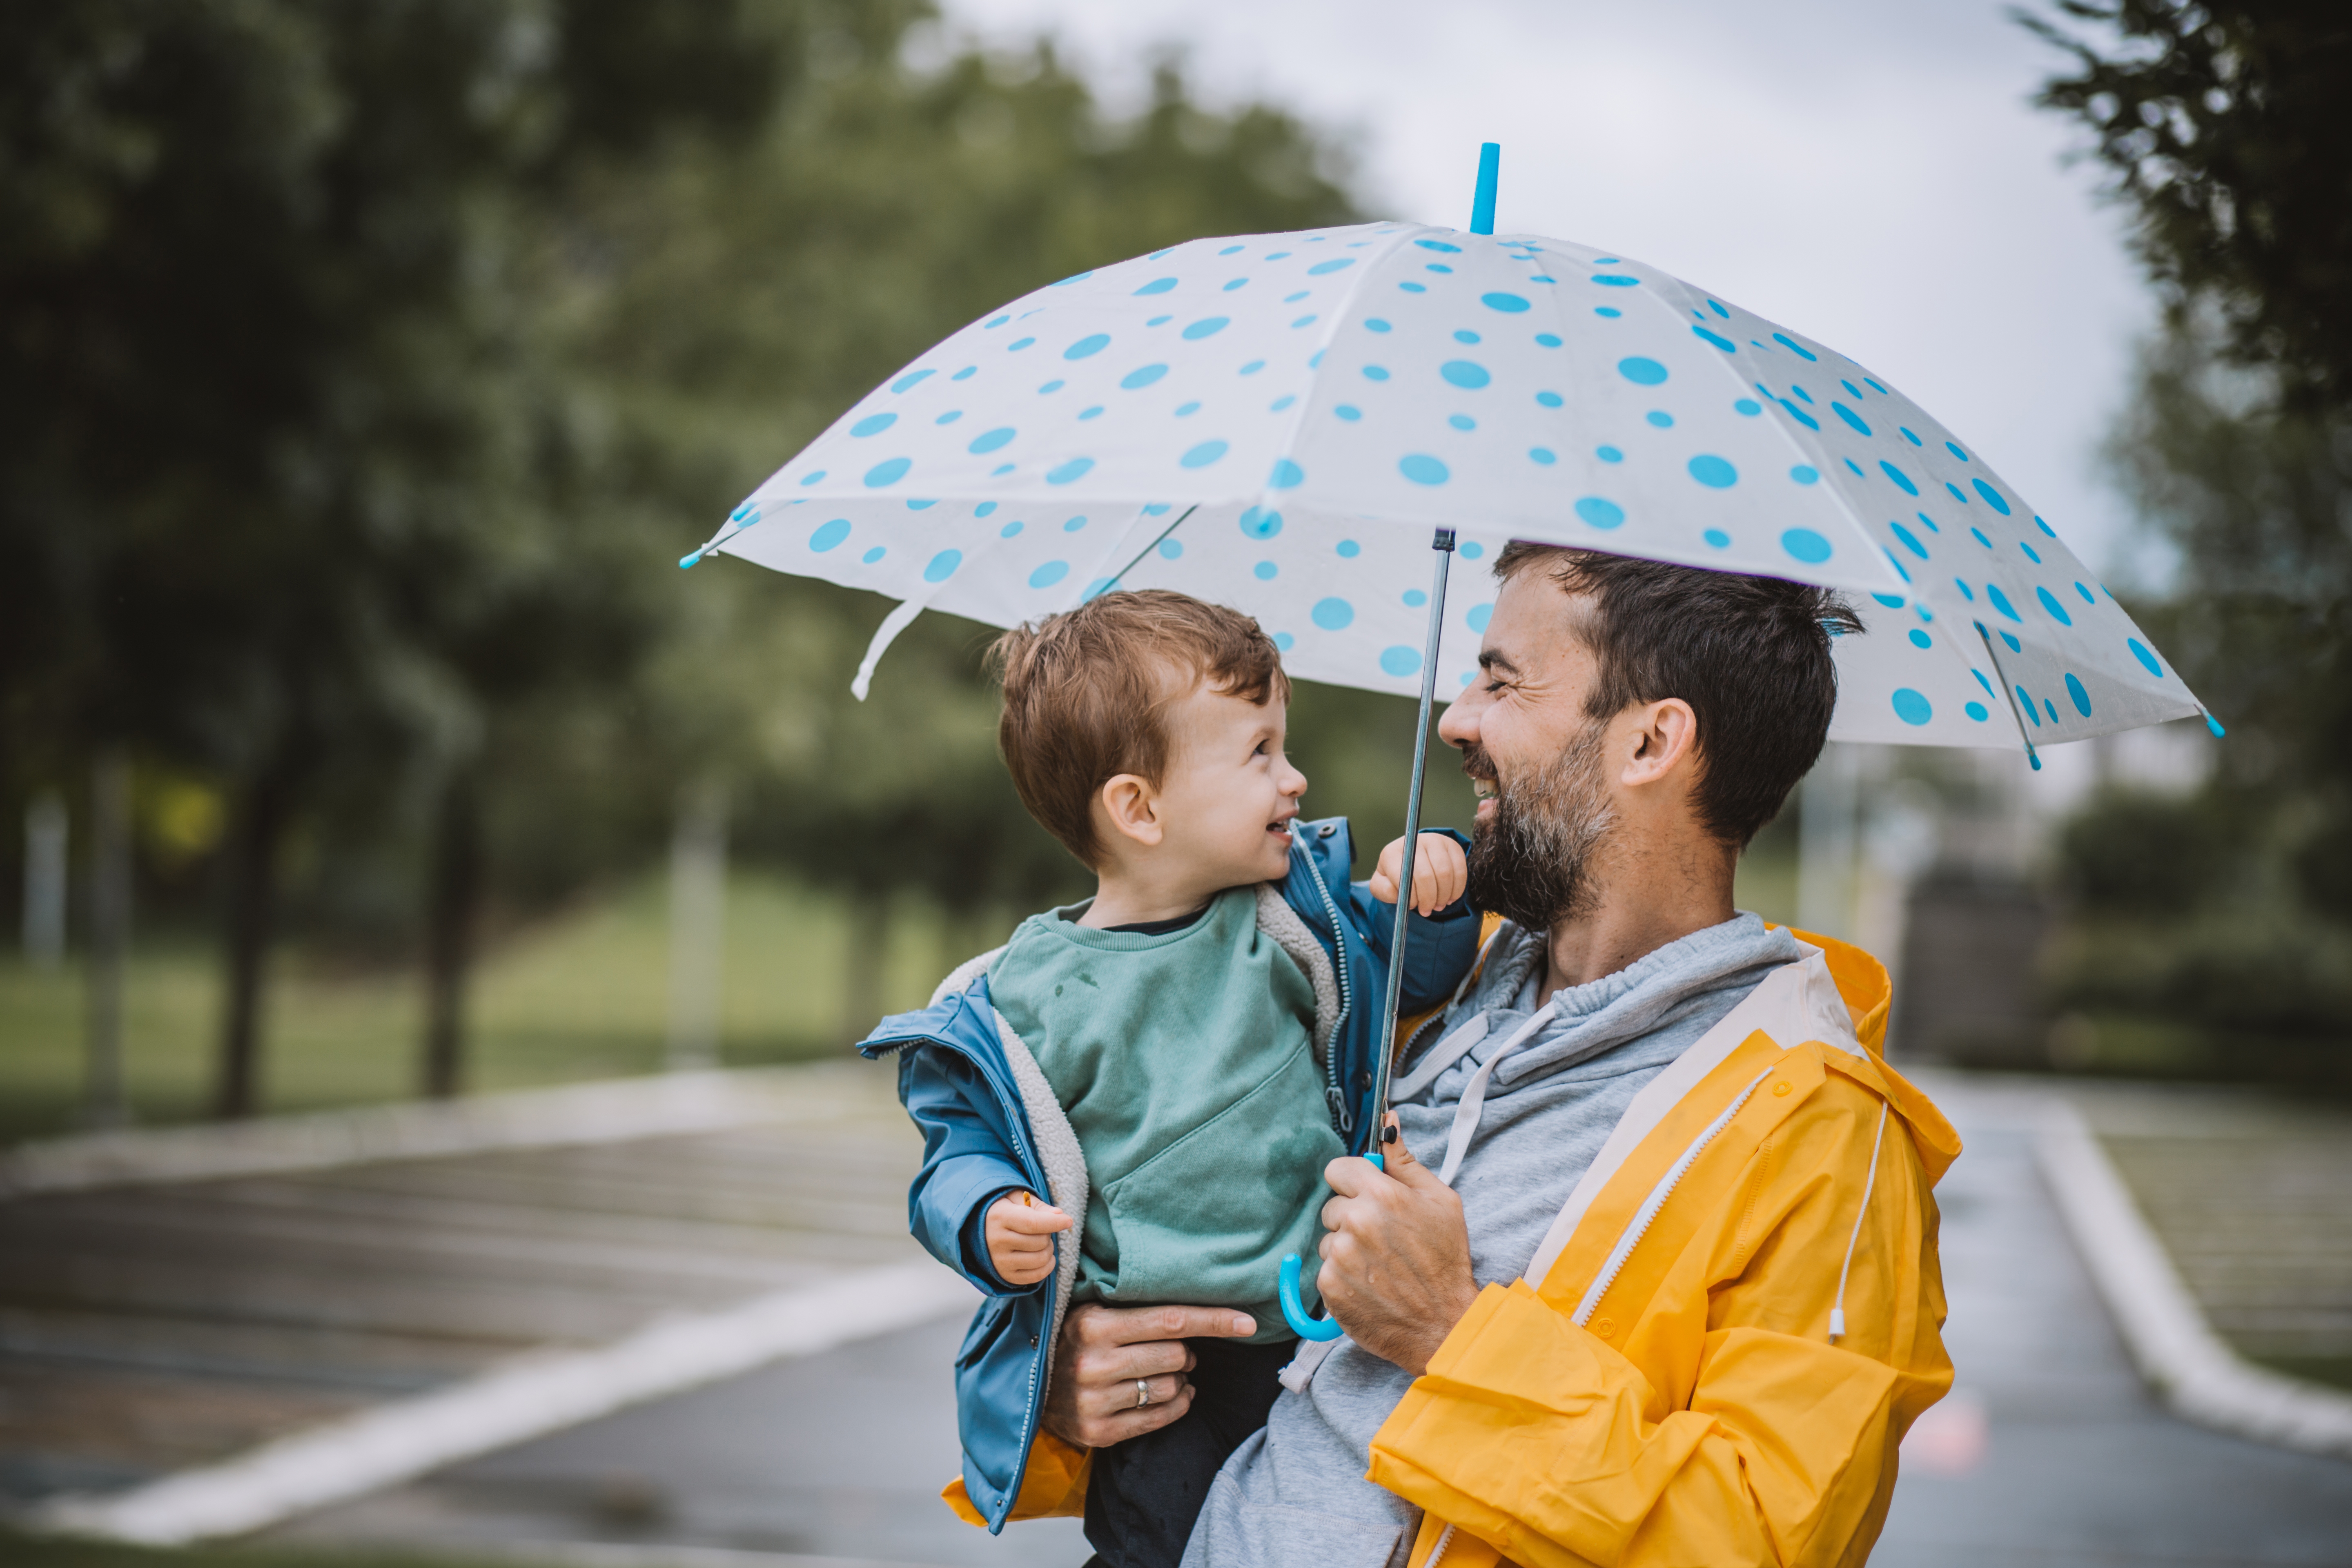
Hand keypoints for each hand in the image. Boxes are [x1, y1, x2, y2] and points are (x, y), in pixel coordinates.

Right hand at [986, 1191, 1072, 1287]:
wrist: (979, 1230)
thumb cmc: (1004, 1210)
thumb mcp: (1017, 1199)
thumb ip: (1038, 1206)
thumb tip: (1059, 1214)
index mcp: (999, 1217)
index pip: (1033, 1223)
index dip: (1055, 1222)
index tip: (1068, 1220)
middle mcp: (997, 1242)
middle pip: (1040, 1242)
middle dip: (1048, 1233)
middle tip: (1042, 1229)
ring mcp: (1000, 1262)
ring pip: (1041, 1259)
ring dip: (1049, 1250)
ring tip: (1041, 1241)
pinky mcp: (1007, 1276)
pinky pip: (1037, 1276)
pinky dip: (1047, 1266)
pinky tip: (1043, 1255)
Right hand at [1042, 1302, 1257, 1447]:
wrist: (1026, 1385)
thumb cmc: (1072, 1341)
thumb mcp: (1092, 1312)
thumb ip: (1136, 1308)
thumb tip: (1198, 1309)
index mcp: (1093, 1324)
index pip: (1171, 1321)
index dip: (1215, 1321)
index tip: (1248, 1322)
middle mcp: (1093, 1363)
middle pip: (1176, 1355)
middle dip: (1188, 1352)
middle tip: (1178, 1351)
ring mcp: (1095, 1401)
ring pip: (1171, 1387)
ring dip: (1180, 1379)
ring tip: (1164, 1372)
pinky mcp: (1098, 1432)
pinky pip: (1160, 1417)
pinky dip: (1177, 1404)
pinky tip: (1174, 1394)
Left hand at [1316, 1116, 1479, 1375]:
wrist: (1443, 1324)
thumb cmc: (1446, 1261)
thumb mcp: (1440, 1200)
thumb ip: (1405, 1161)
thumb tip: (1387, 1123)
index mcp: (1381, 1194)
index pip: (1338, 1169)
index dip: (1353, 1183)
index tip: (1368, 1197)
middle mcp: (1355, 1221)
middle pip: (1332, 1206)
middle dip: (1352, 1217)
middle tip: (1383, 1239)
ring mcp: (1339, 1256)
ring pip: (1328, 1239)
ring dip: (1346, 1249)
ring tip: (1379, 1266)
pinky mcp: (1329, 1286)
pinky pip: (1324, 1270)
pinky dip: (1342, 1277)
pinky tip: (1370, 1285)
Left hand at [1369, 832, 1468, 915]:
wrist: (1411, 859)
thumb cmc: (1395, 876)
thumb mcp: (1382, 886)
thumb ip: (1385, 891)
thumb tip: (1400, 893)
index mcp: (1392, 852)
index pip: (1405, 875)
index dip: (1412, 896)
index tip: (1413, 907)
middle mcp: (1414, 842)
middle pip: (1427, 876)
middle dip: (1429, 899)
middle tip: (1428, 911)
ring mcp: (1435, 841)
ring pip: (1445, 874)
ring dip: (1443, 896)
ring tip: (1438, 905)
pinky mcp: (1452, 845)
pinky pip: (1460, 870)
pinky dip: (1457, 889)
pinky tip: (1449, 897)